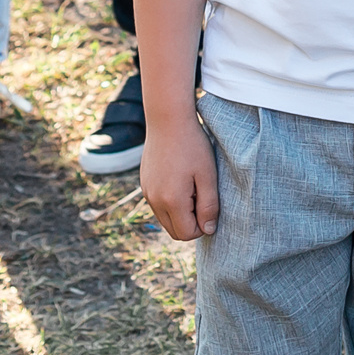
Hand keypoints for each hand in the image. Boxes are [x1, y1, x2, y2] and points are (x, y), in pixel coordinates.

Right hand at [141, 115, 219, 242]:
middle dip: (190, 223)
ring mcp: (147, 192)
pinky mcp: (144, 184)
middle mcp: (154, 200)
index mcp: (171, 201)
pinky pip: (158, 205)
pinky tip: (180, 180)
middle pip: (174, 231)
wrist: (167, 120)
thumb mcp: (208, 176)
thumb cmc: (192, 146)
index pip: (186, 234)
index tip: (209, 204)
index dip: (202, 226)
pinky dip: (170, 202)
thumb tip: (208, 230)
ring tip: (192, 187)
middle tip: (202, 197)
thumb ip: (209, 206)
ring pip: (165, 219)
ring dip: (180, 213)